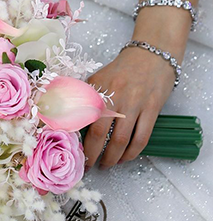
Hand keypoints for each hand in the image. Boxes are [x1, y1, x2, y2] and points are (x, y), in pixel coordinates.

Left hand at [84, 46, 174, 169]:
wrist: (151, 55)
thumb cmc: (121, 70)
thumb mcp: (97, 79)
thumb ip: (83, 97)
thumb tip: (68, 119)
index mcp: (96, 90)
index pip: (80, 120)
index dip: (76, 139)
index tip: (72, 151)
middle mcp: (113, 97)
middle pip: (98, 134)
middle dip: (92, 154)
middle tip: (88, 165)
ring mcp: (134, 104)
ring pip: (121, 140)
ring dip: (112, 157)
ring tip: (106, 165)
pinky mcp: (152, 109)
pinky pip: (141, 137)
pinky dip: (132, 152)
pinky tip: (125, 158)